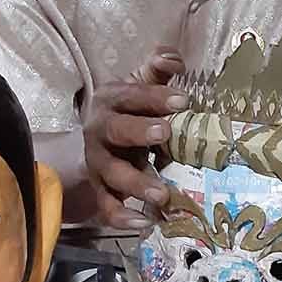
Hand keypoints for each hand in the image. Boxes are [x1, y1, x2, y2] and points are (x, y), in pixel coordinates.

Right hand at [84, 48, 186, 229]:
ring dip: (135, 183)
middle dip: (138, 132)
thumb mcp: (141, 84)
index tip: (182, 100)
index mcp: (111, 100)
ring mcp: (98, 162)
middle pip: (115, 130)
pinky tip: (144, 223)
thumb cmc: (130, 108)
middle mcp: (100, 130)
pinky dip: (121, 217)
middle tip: (165, 133)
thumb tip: (172, 58)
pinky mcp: (101, 188)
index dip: (154, 96)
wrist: (100, 135)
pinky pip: (106, 206)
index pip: (131, 95)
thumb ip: (158, 69)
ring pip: (111, 174)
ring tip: (162, 194)